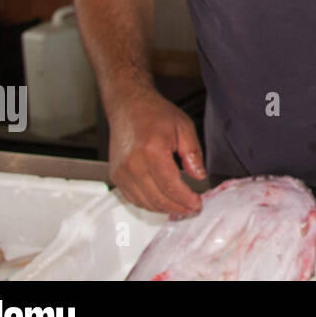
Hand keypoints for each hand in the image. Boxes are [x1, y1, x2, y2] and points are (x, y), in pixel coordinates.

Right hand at [107, 87, 205, 216]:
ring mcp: (121, 172)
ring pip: (145, 202)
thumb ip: (193, 153)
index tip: (198, 204)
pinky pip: (133, 198)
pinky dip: (149, 204)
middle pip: (157, 198)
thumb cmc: (155, 113)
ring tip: (181, 207)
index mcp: (151, 150)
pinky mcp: (116, 176)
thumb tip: (199, 176)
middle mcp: (133, 164)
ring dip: (164, 209)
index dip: (186, 199)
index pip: (170, 185)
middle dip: (178, 208)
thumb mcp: (183, 126)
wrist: (128, 107)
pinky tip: (163, 202)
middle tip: (192, 208)